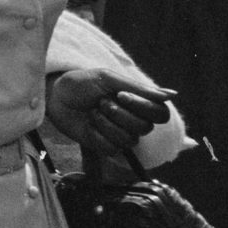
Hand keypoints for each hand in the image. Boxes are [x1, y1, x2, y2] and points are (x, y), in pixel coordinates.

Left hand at [47, 68, 172, 156]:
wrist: (54, 96)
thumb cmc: (81, 83)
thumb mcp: (108, 79)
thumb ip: (139, 88)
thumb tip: (173, 94)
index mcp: (138, 102)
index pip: (161, 114)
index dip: (144, 107)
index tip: (121, 95)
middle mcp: (133, 120)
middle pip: (145, 127)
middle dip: (120, 114)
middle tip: (101, 102)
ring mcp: (119, 134)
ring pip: (129, 139)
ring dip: (106, 123)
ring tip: (93, 112)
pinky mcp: (105, 145)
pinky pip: (112, 148)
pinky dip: (97, 135)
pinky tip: (88, 125)